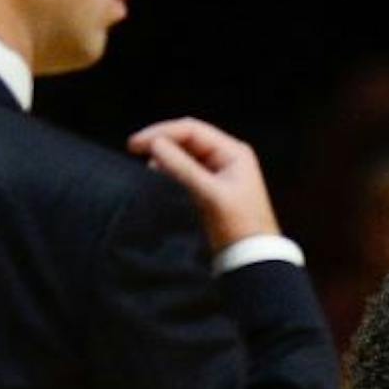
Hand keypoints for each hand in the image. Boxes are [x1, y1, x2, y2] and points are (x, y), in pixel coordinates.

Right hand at [126, 117, 278, 249]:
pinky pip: (186, 171)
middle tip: (134, 149)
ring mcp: (219, 173)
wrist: (253, 259)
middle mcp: (227, 158)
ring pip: (185, 154)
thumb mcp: (210, 195)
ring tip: (146, 164)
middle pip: (187, 139)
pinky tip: (158, 175)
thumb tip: (155, 145)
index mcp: (233, 152)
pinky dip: (171, 170)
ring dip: (165, 156)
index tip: (136, 144)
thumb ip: (183, 168)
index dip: (162, 132)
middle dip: (161, 141)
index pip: (191, 129)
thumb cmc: (240, 228)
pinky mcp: (211, 189)